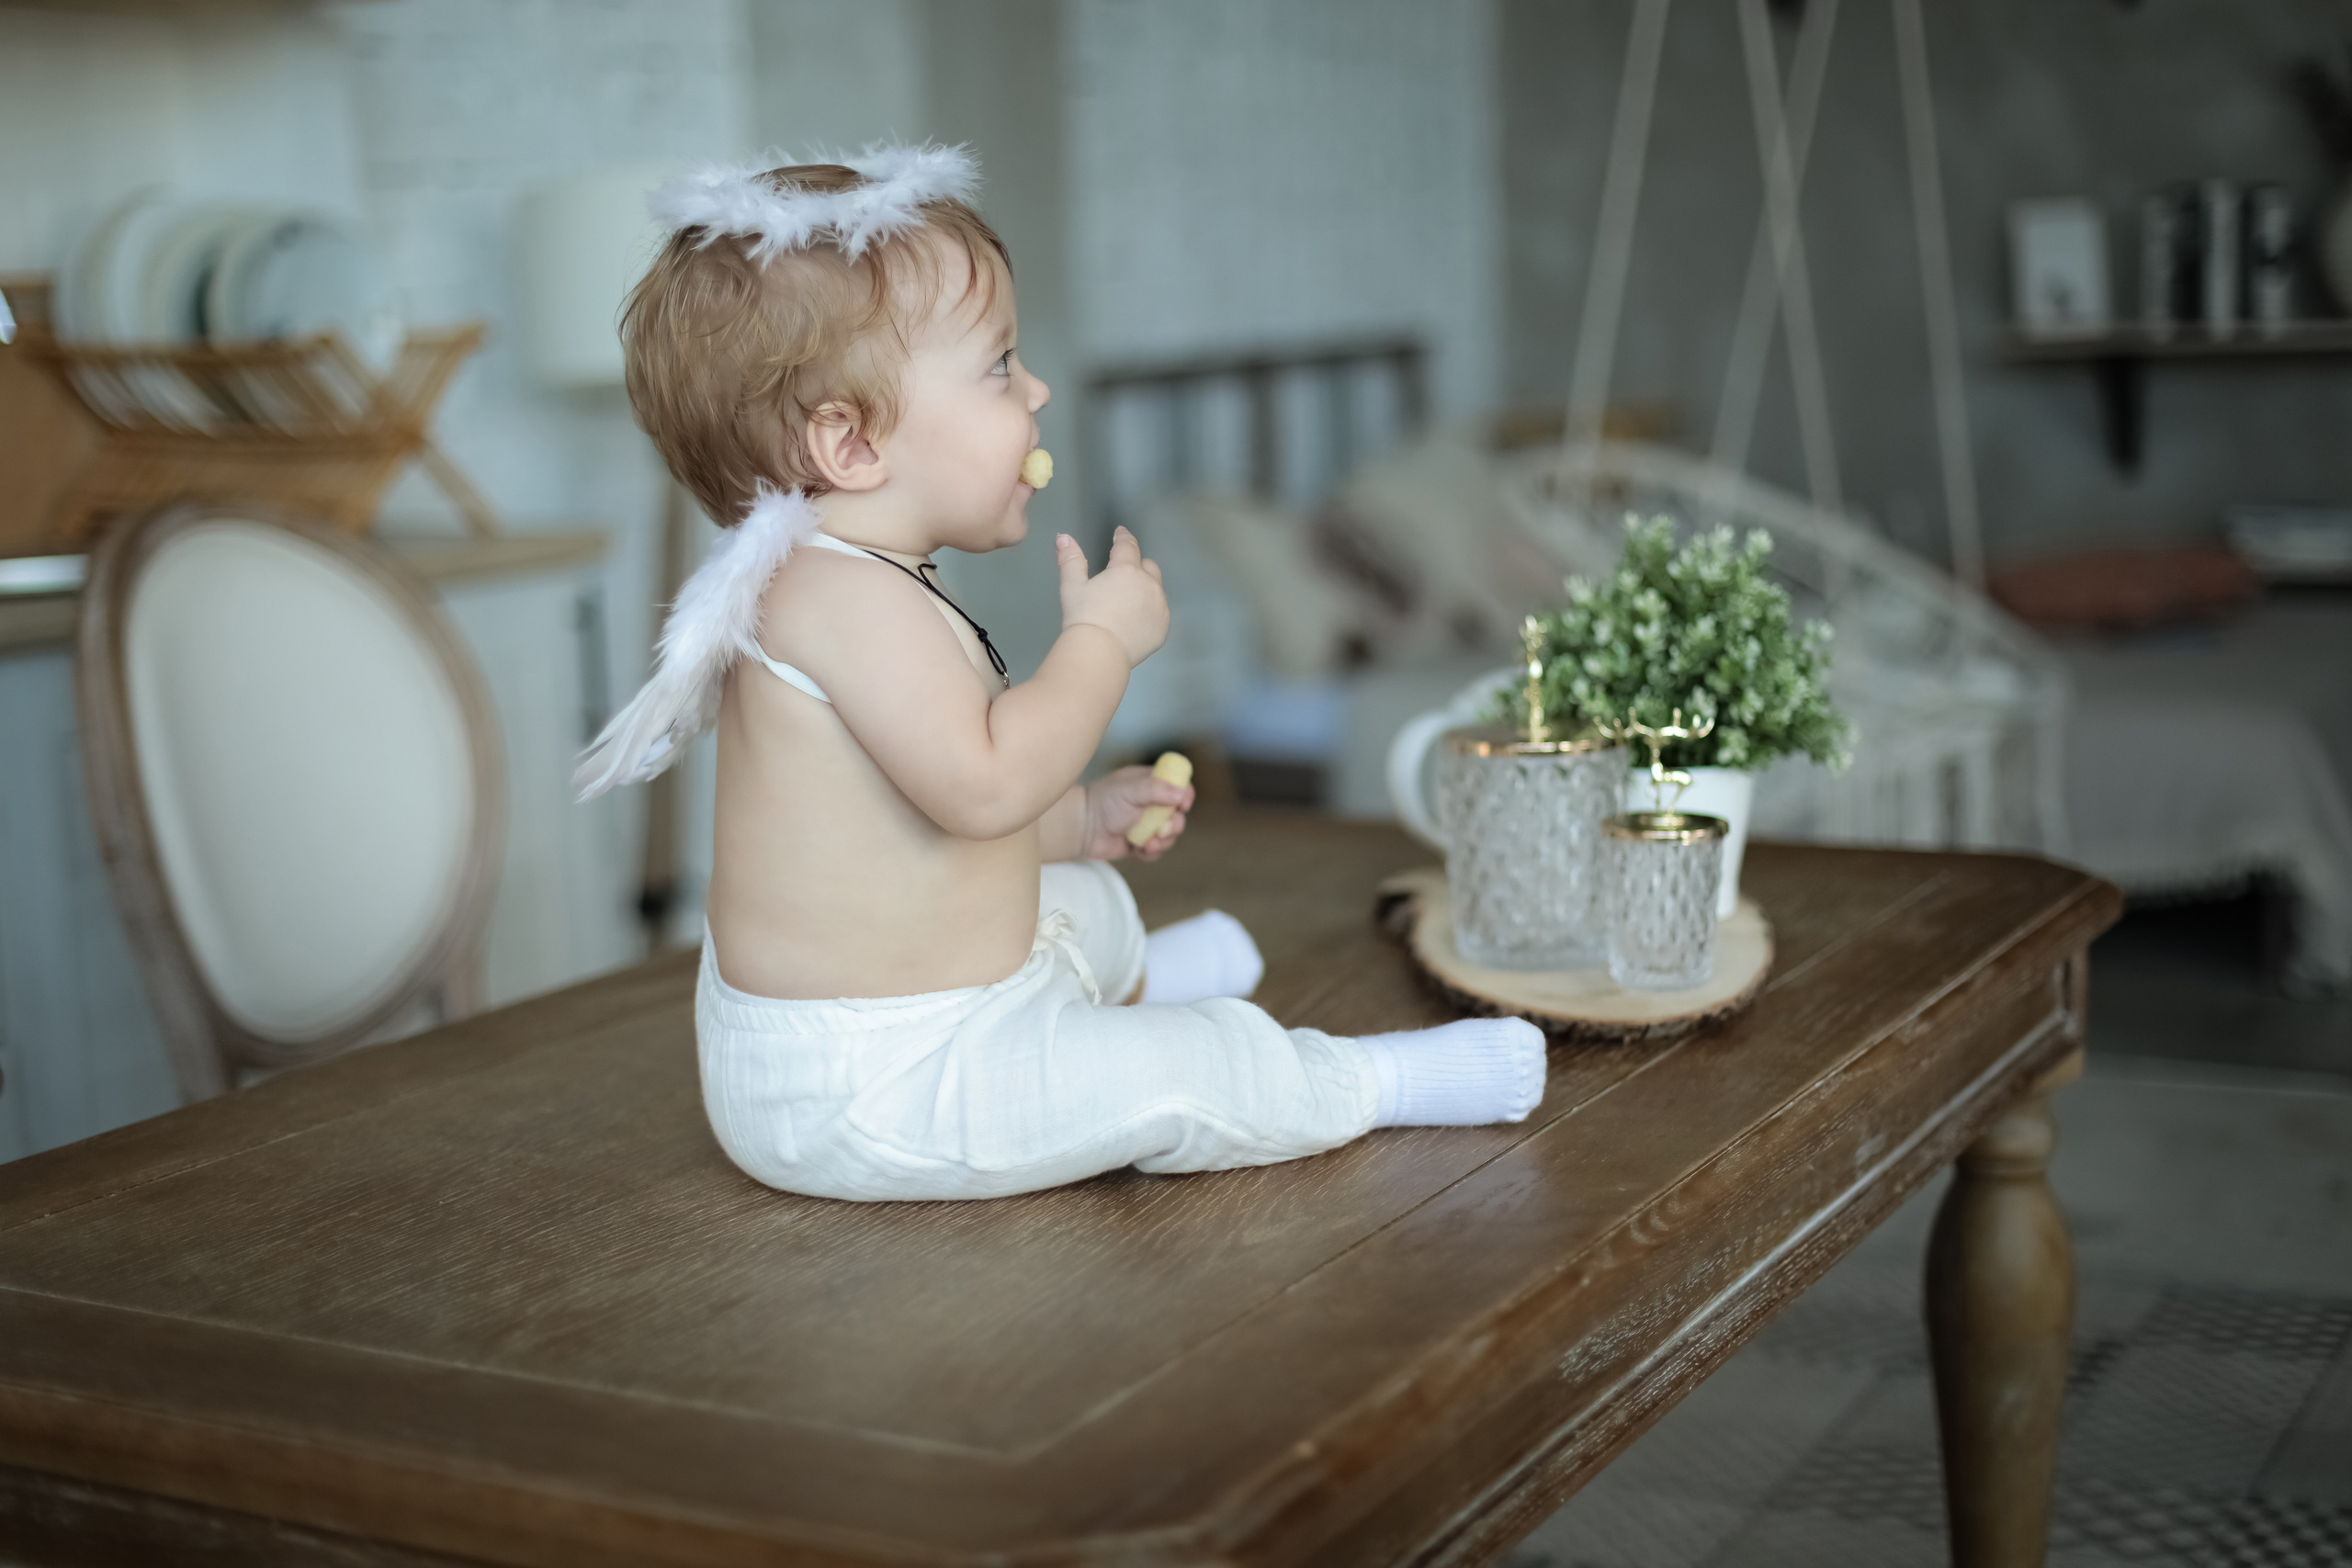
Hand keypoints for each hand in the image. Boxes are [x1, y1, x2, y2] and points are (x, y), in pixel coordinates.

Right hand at [1056, 527, 1167, 666]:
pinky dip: (1150, 611)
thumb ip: (1070, 559)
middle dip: (1137, 566)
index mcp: (1127, 570)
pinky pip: (1159, 612)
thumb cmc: (1084, 617)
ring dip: (1145, 589)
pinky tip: (1135, 620)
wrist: (1100, 653)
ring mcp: (1159, 606)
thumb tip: (1063, 537)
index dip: (1123, 537)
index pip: (1128, 545)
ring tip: (1128, 602)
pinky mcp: (1162, 627)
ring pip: (1156, 589)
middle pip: (1148, 566)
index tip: (1121, 533)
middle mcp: (1149, 584)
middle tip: (1123, 575)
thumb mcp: (1072, 586)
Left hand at [1081, 765, 1194, 860]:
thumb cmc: (1104, 802)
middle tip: (1161, 830)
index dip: (1185, 795)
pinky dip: (1149, 853)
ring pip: (1169, 837)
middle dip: (1174, 826)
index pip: (1179, 786)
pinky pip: (1156, 852)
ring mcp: (1146, 825)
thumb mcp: (1131, 790)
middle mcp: (1152, 804)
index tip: (1183, 805)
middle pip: (1179, 816)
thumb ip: (1157, 789)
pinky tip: (1136, 850)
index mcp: (1151, 784)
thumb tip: (1183, 793)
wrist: (1081, 828)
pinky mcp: (1139, 844)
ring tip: (1145, 844)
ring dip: (1162, 842)